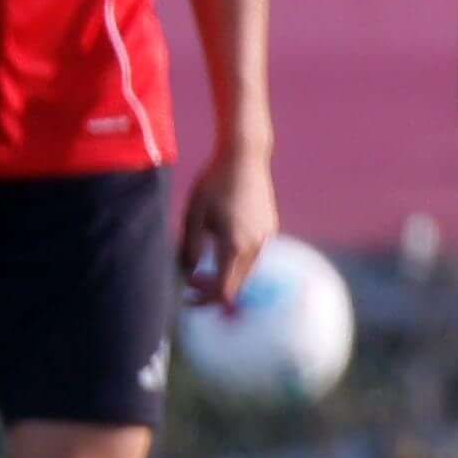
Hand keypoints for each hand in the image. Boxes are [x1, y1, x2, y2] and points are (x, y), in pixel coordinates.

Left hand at [177, 145, 277, 315]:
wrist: (244, 157)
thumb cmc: (213, 183)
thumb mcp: (193, 215)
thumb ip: (188, 248)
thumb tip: (187, 273)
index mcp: (233, 246)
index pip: (222, 290)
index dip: (205, 299)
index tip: (188, 297)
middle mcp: (254, 247)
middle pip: (236, 285)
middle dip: (213, 290)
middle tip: (191, 283)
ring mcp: (266, 239)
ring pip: (246, 272)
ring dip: (226, 275)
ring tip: (204, 267)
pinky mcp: (270, 230)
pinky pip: (254, 256)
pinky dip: (237, 262)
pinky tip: (222, 247)